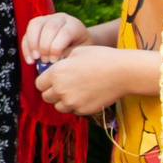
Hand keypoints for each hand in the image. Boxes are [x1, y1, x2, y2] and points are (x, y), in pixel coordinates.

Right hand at [21, 11, 91, 63]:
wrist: (76, 43)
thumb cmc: (79, 50)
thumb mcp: (80, 53)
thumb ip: (69, 54)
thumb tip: (54, 61)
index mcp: (74, 25)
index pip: (65, 32)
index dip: (57, 47)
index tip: (54, 61)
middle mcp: (61, 18)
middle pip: (50, 27)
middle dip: (45, 46)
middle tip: (45, 60)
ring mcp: (47, 19)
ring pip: (35, 25)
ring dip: (32, 44)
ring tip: (35, 58)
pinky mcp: (36, 24)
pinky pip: (27, 32)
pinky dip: (26, 47)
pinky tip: (30, 59)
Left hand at [34, 44, 152, 116]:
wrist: (123, 72)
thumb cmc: (100, 57)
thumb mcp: (76, 51)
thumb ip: (60, 59)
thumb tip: (52, 64)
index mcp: (56, 74)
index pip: (39, 84)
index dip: (45, 81)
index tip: (52, 79)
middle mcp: (61, 90)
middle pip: (46, 97)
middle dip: (52, 92)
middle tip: (63, 85)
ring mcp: (72, 102)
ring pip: (58, 106)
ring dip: (63, 101)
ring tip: (74, 91)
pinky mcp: (84, 110)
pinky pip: (74, 110)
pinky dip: (76, 106)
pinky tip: (86, 95)